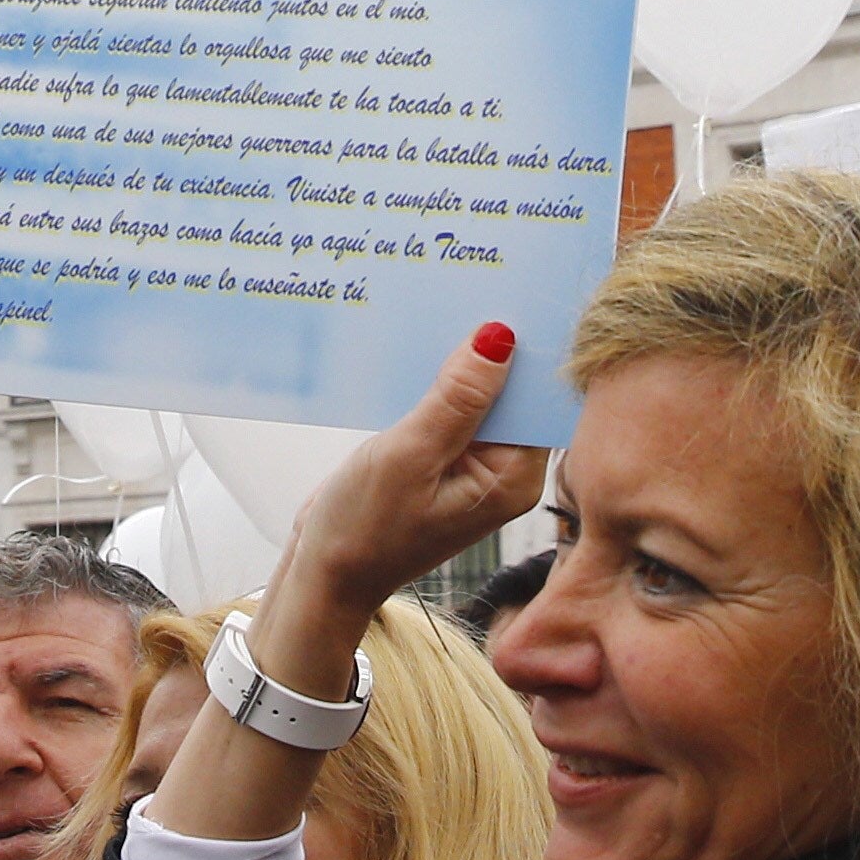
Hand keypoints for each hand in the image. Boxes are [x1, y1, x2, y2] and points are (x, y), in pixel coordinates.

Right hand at [269, 327, 542, 680]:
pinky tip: (414, 351)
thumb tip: (500, 337)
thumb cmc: (363, 528)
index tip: (505, 293)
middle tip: (468, 285)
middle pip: (510, 393)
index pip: (535, 399)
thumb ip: (457, 398)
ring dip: (457, 360)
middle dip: (489, 346)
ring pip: (478, 395)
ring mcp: (472, 465)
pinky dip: (435, 381)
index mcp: (512, 478)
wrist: (324, 574)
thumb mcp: (408, 457)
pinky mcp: (443, 458)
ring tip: (438, 307)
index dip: (523, 347)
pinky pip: (450, 408)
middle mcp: (502, 471)